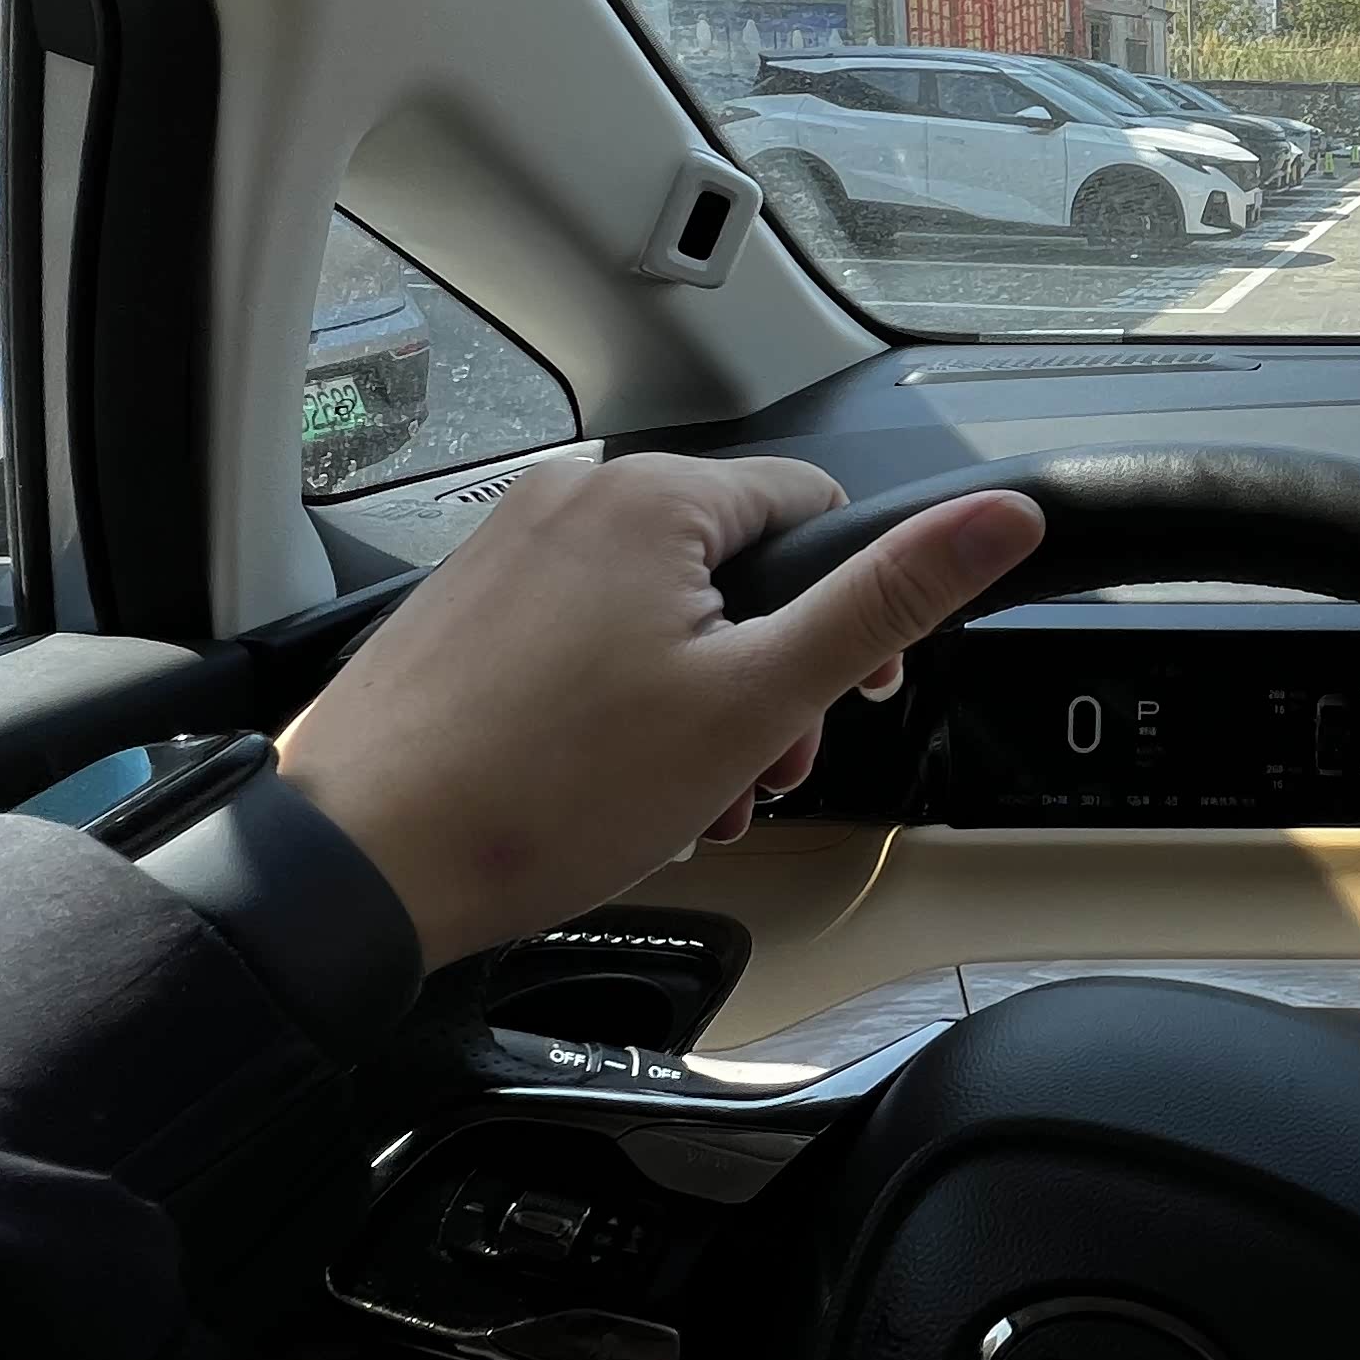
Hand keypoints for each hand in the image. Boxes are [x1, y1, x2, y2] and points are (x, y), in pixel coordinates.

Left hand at [274, 455, 1041, 966]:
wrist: (358, 863)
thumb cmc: (545, 791)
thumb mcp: (759, 701)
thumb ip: (887, 599)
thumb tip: (1002, 516)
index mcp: (656, 496)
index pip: (817, 511)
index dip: (855, 614)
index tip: (848, 702)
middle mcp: (573, 496)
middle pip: (736, 567)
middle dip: (769, 677)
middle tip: (756, 772)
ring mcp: (505, 549)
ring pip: (658, 610)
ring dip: (698, 701)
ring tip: (677, 796)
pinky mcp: (461, 607)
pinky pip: (579, 632)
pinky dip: (616, 700)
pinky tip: (605, 784)